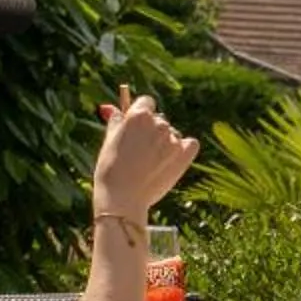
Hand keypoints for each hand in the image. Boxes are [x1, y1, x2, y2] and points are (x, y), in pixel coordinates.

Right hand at [92, 86, 197, 219]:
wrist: (122, 197)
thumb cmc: (110, 169)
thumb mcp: (109, 141)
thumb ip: (115, 121)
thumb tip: (110, 107)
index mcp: (139, 115)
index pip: (146, 102)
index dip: (141, 114)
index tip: (136, 128)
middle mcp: (158, 123)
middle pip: (159, 120)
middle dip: (152, 131)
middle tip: (140, 152)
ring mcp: (173, 138)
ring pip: (173, 134)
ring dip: (165, 143)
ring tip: (150, 163)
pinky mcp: (184, 154)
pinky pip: (191, 144)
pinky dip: (184, 149)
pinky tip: (172, 159)